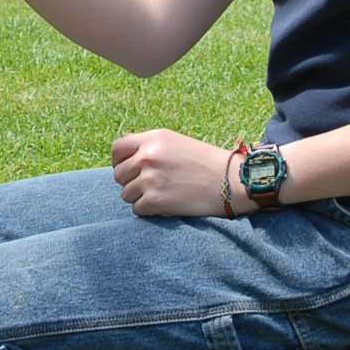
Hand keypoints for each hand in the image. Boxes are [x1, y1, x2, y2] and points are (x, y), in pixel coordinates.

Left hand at [111, 129, 245, 217]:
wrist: (232, 181)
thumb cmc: (205, 163)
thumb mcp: (175, 142)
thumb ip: (148, 146)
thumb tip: (121, 155)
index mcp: (153, 138)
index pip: (117, 149)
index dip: (119, 161)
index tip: (128, 169)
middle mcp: (148, 156)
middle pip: (119, 174)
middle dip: (131, 182)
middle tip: (152, 185)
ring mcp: (150, 178)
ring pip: (126, 194)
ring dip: (140, 197)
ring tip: (163, 194)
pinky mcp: (154, 200)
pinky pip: (137, 209)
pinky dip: (149, 210)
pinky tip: (167, 204)